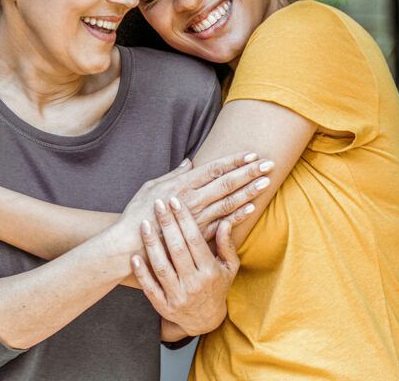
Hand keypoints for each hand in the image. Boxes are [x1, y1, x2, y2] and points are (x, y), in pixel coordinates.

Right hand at [121, 153, 272, 243]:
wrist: (130, 243)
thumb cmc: (137, 213)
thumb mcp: (151, 186)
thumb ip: (173, 174)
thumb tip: (189, 163)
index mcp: (182, 184)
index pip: (215, 168)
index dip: (235, 161)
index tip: (252, 154)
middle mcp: (193, 199)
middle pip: (227, 183)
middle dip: (249, 172)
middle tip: (268, 164)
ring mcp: (197, 217)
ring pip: (229, 201)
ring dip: (249, 191)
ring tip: (266, 183)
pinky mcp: (198, 234)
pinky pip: (222, 223)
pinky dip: (238, 215)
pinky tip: (251, 208)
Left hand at [132, 197, 245, 335]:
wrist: (205, 320)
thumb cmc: (217, 287)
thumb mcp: (229, 267)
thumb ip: (226, 245)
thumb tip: (225, 221)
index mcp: (210, 271)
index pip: (195, 240)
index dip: (184, 219)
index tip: (175, 201)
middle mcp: (194, 283)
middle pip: (177, 249)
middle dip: (167, 224)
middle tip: (158, 204)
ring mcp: (177, 296)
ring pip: (161, 266)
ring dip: (151, 244)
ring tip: (144, 223)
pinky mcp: (163, 306)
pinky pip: (149, 287)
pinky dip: (141, 272)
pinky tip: (134, 256)